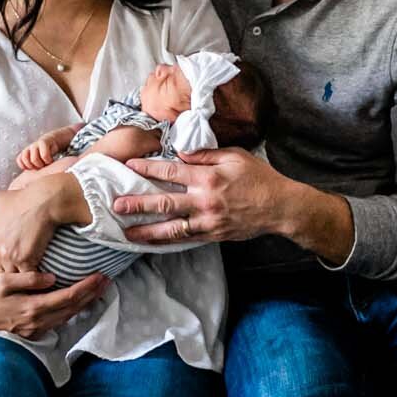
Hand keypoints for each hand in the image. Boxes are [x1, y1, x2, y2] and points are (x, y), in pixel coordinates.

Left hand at [0, 173, 88, 273]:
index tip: (13, 260)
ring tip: (30, 279)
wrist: (42, 202)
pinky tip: (39, 276)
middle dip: (10, 271)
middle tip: (21, 272)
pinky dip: (32, 278)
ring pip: (12, 276)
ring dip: (20, 277)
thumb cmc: (20, 199)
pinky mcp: (26, 260)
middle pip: (0, 271)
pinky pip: (26, 277)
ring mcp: (9, 256)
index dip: (3, 261)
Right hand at [0, 270, 108, 338]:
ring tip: (96, 291)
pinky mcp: (30, 333)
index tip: (101, 276)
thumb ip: (28, 279)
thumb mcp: (2, 281)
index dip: (87, 287)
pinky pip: (56, 322)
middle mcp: (37, 322)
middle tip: (106, 281)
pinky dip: (69, 312)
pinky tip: (74, 304)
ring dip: (83, 304)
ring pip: (66, 317)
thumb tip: (52, 277)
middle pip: (72, 308)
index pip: (68, 297)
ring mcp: (34, 330)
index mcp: (32, 307)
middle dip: (91, 294)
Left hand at [16, 125, 78, 171]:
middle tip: (41, 166)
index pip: (19, 159)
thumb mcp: (39, 160)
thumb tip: (31, 179)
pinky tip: (51, 160)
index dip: (25, 166)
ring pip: (34, 159)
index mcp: (26, 151)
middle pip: (25, 160)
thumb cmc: (47, 153)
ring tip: (46, 164)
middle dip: (34, 166)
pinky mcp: (44, 142)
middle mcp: (30, 147)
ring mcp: (36, 144)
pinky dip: (47, 160)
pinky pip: (44, 155)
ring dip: (41, 164)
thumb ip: (33, 166)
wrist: (56, 140)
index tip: (34, 168)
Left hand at [115, 149, 356, 262]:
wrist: (280, 206)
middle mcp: (204, 201)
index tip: (129, 166)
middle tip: (116, 205)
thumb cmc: (258, 178)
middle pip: (164, 203)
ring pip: (171, 228)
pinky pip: (186, 239)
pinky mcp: (213, 235)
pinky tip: (153, 243)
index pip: (171, 172)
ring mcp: (208, 221)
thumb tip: (181, 152)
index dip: (148, 168)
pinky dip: (167, 242)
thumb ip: (206, 154)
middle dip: (137, 205)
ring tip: (127, 233)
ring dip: (147, 231)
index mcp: (208, 178)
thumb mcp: (234, 156)